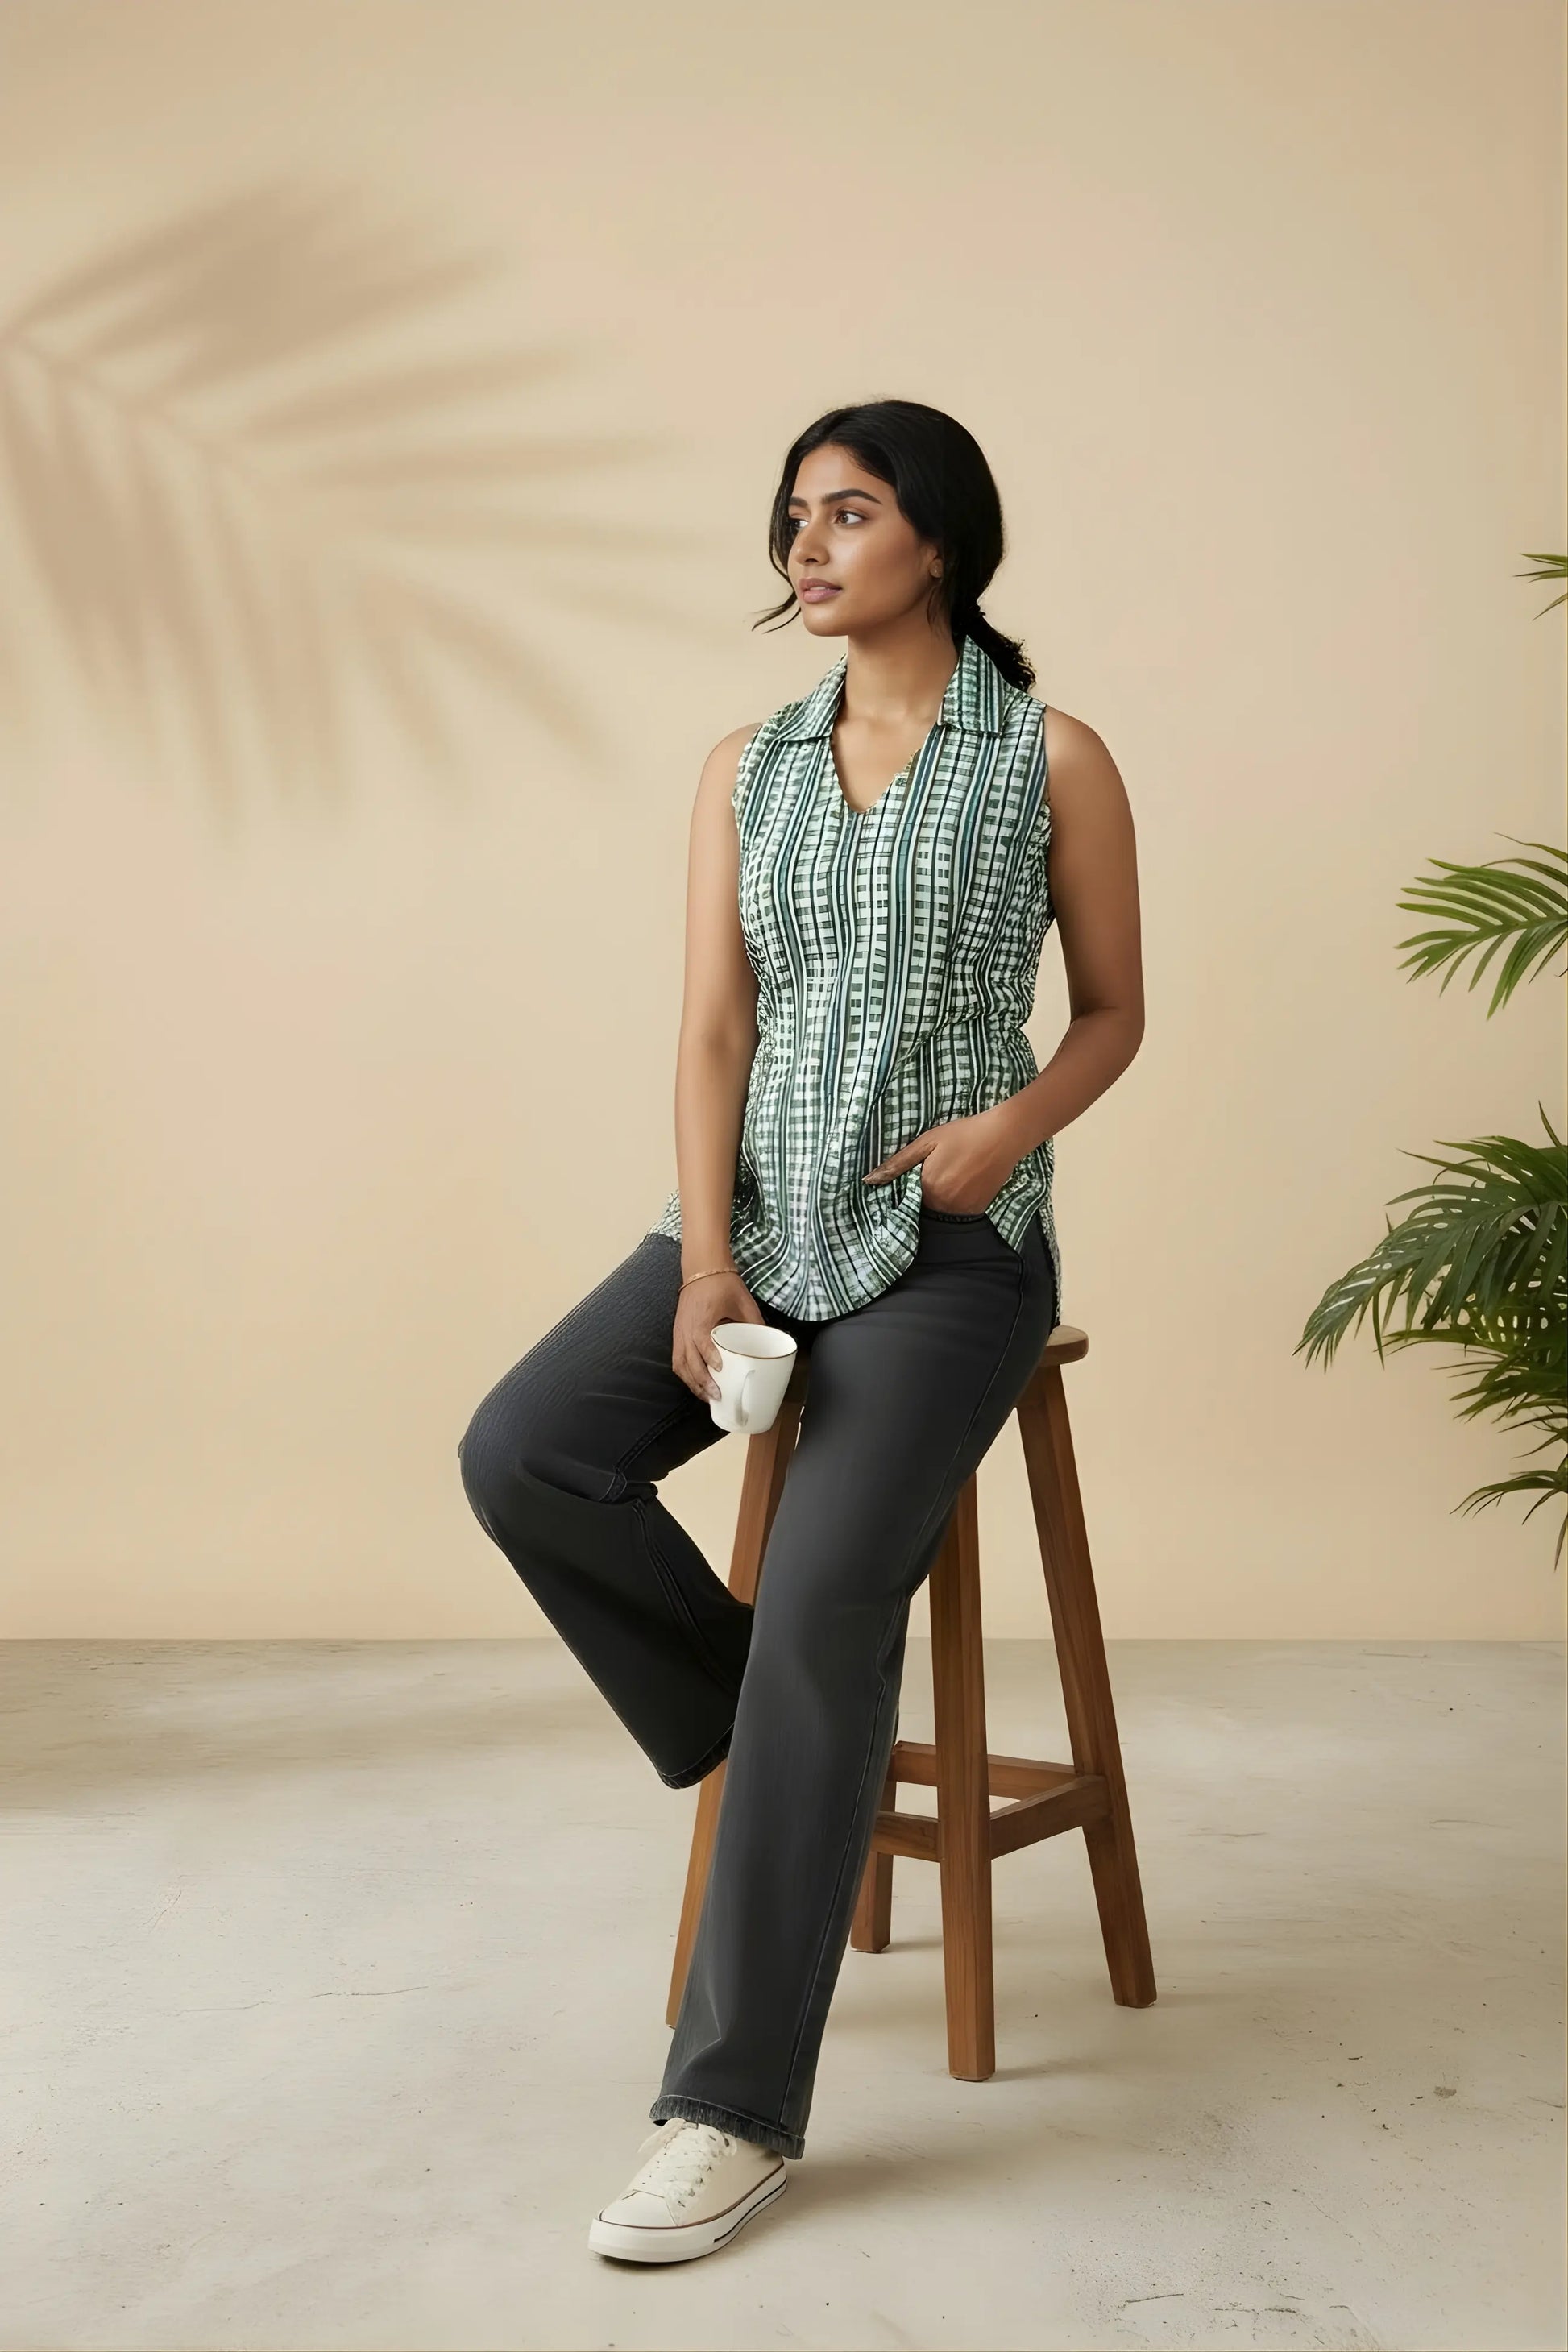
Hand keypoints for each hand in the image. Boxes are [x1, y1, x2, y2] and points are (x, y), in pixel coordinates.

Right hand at [672, 1269, 764, 1401]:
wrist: (702, 1268)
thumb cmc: (721, 1283)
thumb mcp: (743, 1301)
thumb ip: (756, 1322)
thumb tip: (769, 1342)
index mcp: (702, 1318)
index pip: (702, 1342)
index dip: (710, 1357)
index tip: (720, 1370)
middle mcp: (686, 1327)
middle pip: (688, 1360)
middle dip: (701, 1381)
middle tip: (717, 1395)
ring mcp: (679, 1332)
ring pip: (680, 1364)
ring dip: (692, 1382)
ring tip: (706, 1396)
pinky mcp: (677, 1334)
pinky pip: (676, 1359)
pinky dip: (685, 1374)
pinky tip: (695, 1384)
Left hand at [861, 1107, 1019, 1215]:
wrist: (1003, 1136)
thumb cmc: (963, 1134)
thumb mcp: (926, 1142)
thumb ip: (897, 1164)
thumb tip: (869, 1180)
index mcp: (926, 1187)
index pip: (905, 1198)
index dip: (907, 1187)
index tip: (914, 1175)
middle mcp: (942, 1204)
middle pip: (923, 1205)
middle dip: (924, 1192)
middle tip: (938, 1169)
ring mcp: (961, 1210)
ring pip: (940, 1210)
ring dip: (940, 1198)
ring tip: (952, 1173)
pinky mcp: (977, 1210)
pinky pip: (958, 1211)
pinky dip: (957, 1200)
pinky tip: (964, 1180)